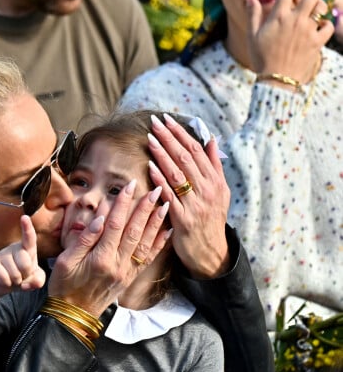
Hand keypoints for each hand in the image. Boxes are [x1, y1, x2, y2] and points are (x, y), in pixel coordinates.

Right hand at [0, 215, 45, 306]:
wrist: (6, 283)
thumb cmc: (24, 276)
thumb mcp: (35, 278)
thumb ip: (39, 280)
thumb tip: (31, 283)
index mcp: (28, 248)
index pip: (29, 237)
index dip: (27, 228)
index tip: (24, 217)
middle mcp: (14, 248)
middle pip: (25, 264)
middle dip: (26, 275)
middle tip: (23, 275)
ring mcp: (2, 254)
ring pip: (14, 273)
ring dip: (17, 281)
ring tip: (15, 278)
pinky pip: (3, 278)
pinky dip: (7, 284)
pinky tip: (6, 280)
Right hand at [48, 179, 170, 317]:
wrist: (73, 315)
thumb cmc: (64, 287)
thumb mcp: (65, 262)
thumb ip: (84, 239)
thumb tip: (99, 217)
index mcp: (100, 259)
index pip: (114, 225)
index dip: (124, 203)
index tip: (130, 185)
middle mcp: (118, 265)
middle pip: (135, 231)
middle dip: (146, 208)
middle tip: (156, 188)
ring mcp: (126, 272)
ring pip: (145, 243)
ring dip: (156, 222)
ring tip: (165, 203)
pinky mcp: (130, 277)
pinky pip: (148, 259)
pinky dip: (159, 244)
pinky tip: (167, 230)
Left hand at [148, 114, 229, 278]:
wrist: (211, 252)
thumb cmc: (211, 219)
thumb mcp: (220, 191)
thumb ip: (214, 165)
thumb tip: (211, 139)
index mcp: (215, 180)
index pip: (197, 150)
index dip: (181, 133)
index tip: (166, 120)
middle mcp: (207, 189)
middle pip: (186, 158)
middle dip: (169, 138)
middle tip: (155, 123)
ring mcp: (196, 204)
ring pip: (178, 174)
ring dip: (163, 155)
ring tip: (150, 139)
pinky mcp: (184, 219)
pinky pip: (170, 196)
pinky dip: (160, 180)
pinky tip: (151, 167)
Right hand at [247, 0, 332, 82]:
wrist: (275, 81)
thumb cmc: (261, 59)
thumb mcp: (252, 37)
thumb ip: (253, 14)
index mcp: (279, 16)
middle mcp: (296, 20)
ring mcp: (308, 30)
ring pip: (321, 8)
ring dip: (317, 7)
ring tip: (311, 12)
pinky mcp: (317, 41)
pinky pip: (328, 26)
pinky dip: (325, 25)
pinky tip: (318, 28)